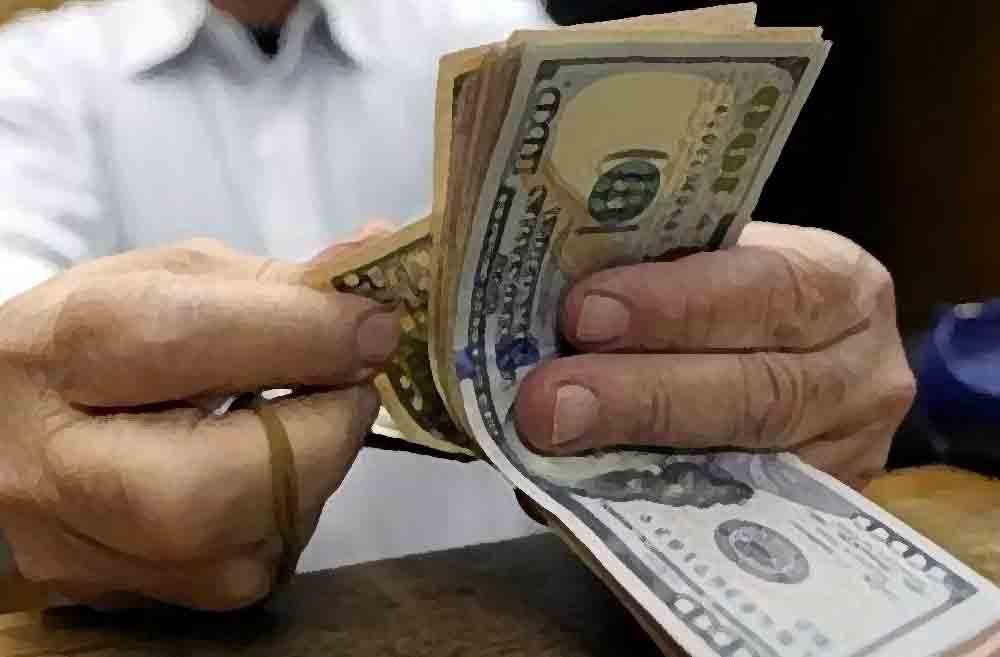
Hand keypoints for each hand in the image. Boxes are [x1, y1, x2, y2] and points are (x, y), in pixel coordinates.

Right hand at [0, 237, 398, 609]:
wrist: (18, 430)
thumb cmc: (101, 341)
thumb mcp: (174, 284)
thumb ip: (278, 283)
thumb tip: (379, 255)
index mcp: (55, 351)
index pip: (179, 342)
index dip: (300, 334)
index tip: (377, 325)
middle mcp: (53, 472)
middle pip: (209, 487)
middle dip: (319, 434)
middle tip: (353, 388)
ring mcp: (86, 554)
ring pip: (242, 547)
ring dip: (311, 476)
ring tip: (304, 422)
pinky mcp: (131, 599)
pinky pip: (246, 570)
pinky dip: (284, 514)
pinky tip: (266, 470)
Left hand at [515, 222, 915, 489]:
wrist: (802, 357)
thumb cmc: (735, 296)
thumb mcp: (713, 265)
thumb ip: (652, 279)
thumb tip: (541, 310)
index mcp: (838, 281)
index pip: (767, 287)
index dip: (675, 305)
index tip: (583, 313)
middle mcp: (863, 373)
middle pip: (760, 391)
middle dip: (643, 395)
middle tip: (548, 402)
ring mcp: (849, 456)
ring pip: (747, 467)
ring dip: (637, 456)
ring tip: (552, 445)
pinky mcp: (819, 515)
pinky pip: (734, 520)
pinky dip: (650, 505)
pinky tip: (582, 492)